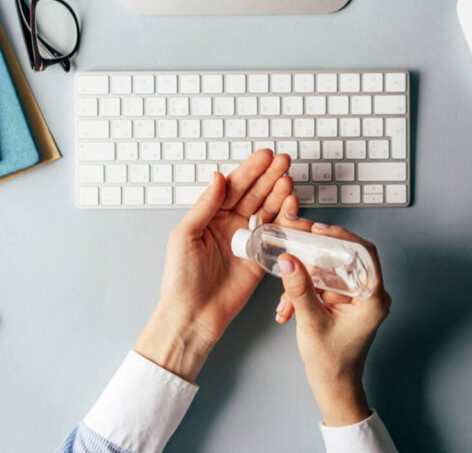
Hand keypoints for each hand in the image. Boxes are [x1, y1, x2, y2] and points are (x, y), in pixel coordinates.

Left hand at [135, 150, 294, 381]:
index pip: (233, 187)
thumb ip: (204, 206)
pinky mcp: (260, 258)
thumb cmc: (181, 279)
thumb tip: (218, 178)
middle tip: (284, 161)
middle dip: (269, 176)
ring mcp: (246, 241)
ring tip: (289, 179)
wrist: (193, 315)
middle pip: (253, 194)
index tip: (265, 156)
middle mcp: (229, 225)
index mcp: (209, 216)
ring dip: (278, 193)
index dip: (250, 170)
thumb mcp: (185, 236)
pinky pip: (275, 234)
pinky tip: (291, 204)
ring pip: (266, 210)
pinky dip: (284, 219)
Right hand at [273, 216, 390, 426]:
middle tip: (295, 235)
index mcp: (372, 298)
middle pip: (343, 256)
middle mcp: (366, 294)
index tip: (318, 230)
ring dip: (303, 276)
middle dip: (315, 249)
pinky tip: (287, 307)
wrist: (333, 387)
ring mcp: (353, 297)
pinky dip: (301, 290)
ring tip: (284, 285)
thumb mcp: (311, 324)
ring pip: (327, 269)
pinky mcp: (339, 300)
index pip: (364, 254)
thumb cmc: (332, 363)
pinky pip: (319, 283)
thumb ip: (299, 290)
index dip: (342, 236)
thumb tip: (289, 261)